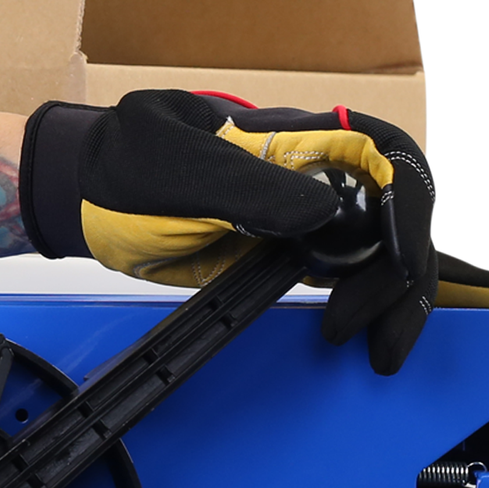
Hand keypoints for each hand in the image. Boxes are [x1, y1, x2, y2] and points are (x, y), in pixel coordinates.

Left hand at [20, 89, 488, 374]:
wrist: (82, 196)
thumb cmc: (120, 165)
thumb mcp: (176, 167)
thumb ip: (247, 184)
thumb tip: (324, 210)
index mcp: (294, 138)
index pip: (385, 162)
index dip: (405, 213)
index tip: (393, 263)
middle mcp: (313, 173)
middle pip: (400, 212)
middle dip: (405, 273)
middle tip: (368, 332)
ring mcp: (304, 213)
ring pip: (386, 248)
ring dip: (398, 298)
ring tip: (380, 348)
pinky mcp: (288, 250)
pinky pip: (355, 269)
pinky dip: (385, 298)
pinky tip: (406, 325)